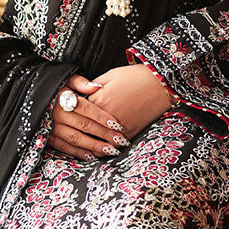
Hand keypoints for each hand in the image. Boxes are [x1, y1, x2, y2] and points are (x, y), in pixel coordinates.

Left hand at [45, 67, 171, 160]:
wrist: (160, 83)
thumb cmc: (135, 76)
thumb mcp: (110, 75)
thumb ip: (93, 87)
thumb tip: (84, 95)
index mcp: (99, 99)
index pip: (79, 111)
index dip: (74, 114)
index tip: (69, 116)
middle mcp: (106, 116)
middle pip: (86, 128)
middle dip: (78, 133)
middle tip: (70, 136)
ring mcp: (119, 126)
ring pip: (98, 140)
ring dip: (90, 147)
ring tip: (83, 149)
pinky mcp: (130, 131)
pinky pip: (114, 145)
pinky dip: (106, 149)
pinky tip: (101, 152)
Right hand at [46, 73, 130, 161]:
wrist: (28, 94)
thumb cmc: (52, 86)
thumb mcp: (65, 78)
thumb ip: (80, 82)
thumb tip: (97, 87)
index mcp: (63, 98)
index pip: (86, 109)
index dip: (103, 117)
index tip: (117, 125)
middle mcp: (57, 113)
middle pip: (84, 125)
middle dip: (104, 134)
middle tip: (120, 141)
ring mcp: (50, 127)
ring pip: (76, 138)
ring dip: (94, 146)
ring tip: (111, 150)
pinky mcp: (46, 136)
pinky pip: (64, 146)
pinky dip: (78, 152)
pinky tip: (92, 156)